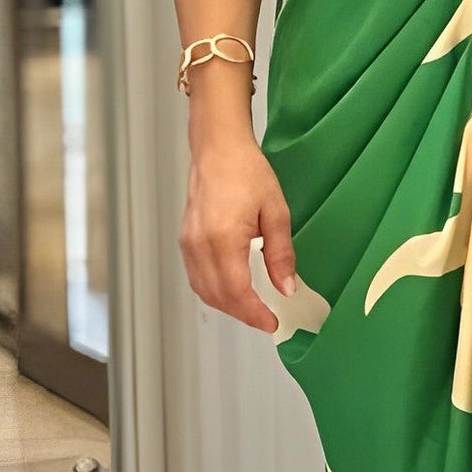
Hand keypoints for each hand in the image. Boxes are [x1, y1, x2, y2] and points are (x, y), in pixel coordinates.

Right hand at [179, 134, 296, 332]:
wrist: (218, 149)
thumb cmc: (245, 171)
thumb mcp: (276, 213)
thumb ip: (280, 254)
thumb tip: (286, 287)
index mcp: (223, 238)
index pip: (237, 292)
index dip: (255, 314)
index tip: (272, 323)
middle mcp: (200, 245)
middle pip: (218, 297)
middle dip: (243, 314)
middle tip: (266, 319)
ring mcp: (188, 244)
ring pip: (204, 291)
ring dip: (227, 305)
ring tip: (252, 308)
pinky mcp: (185, 240)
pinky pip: (196, 277)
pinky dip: (214, 291)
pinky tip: (232, 290)